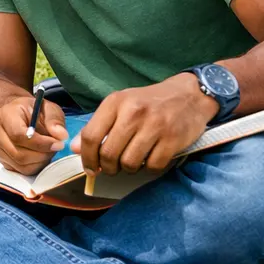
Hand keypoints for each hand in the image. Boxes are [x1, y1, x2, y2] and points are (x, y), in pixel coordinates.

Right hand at [0, 95, 67, 174]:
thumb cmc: (34, 111)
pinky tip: (40, 155)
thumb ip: (54, 119)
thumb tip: (60, 136)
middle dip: (43, 154)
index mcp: (6, 115)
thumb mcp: (48, 108)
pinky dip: (35, 166)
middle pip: (19, 154)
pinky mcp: (2, 159)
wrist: (20, 116)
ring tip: (48, 150)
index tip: (57, 143)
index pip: (18, 135)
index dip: (40, 143)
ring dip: (40, 161)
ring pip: (21, 165)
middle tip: (56, 147)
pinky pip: (21, 170)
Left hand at [72, 73, 217, 176]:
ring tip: (131, 161)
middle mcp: (133, 113)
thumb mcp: (120, 105)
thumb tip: (75, 149)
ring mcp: (155, 126)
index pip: (91, 136)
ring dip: (128, 169)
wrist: (188, 95)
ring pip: (130, 163)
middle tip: (112, 168)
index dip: (87, 158)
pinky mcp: (173, 139)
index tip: (90, 168)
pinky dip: (148, 168)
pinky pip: (153, 166)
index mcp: (115, 102)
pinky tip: (149, 159)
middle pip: (109, 154)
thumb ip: (97, 125)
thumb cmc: (148, 102)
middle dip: (108, 168)